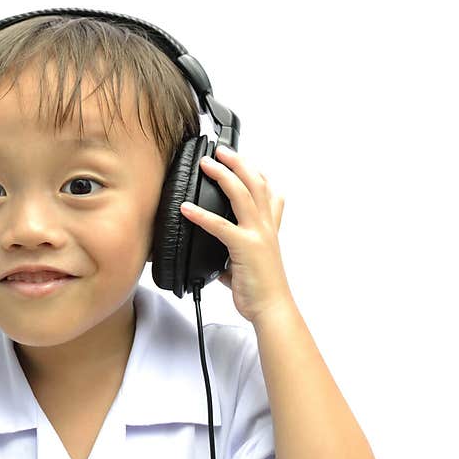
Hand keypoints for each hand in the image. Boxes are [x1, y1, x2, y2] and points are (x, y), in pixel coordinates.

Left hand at [179, 145, 291, 322]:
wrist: (271, 308)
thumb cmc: (261, 289)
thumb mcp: (247, 266)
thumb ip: (233, 256)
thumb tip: (218, 261)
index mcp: (269, 229)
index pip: (268, 191)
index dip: (256, 171)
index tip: (241, 159)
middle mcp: (266, 227)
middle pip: (255, 183)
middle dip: (238, 162)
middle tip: (220, 150)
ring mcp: (257, 235)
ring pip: (242, 195)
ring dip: (223, 175)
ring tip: (206, 164)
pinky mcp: (245, 247)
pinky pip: (220, 226)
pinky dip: (201, 215)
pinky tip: (186, 208)